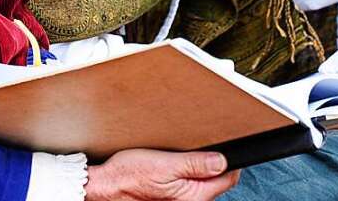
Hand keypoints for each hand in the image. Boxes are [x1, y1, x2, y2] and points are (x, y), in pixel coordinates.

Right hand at [85, 149, 240, 200]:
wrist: (106, 185)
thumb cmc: (129, 176)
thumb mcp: (165, 164)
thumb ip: (196, 164)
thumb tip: (222, 161)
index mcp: (192, 196)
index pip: (227, 179)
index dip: (230, 159)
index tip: (226, 144)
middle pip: (217, 180)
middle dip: (215, 161)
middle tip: (204, 143)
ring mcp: (180, 199)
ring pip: (203, 179)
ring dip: (200, 164)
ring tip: (186, 150)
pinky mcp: (172, 195)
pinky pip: (189, 181)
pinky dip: (188, 168)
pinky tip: (176, 160)